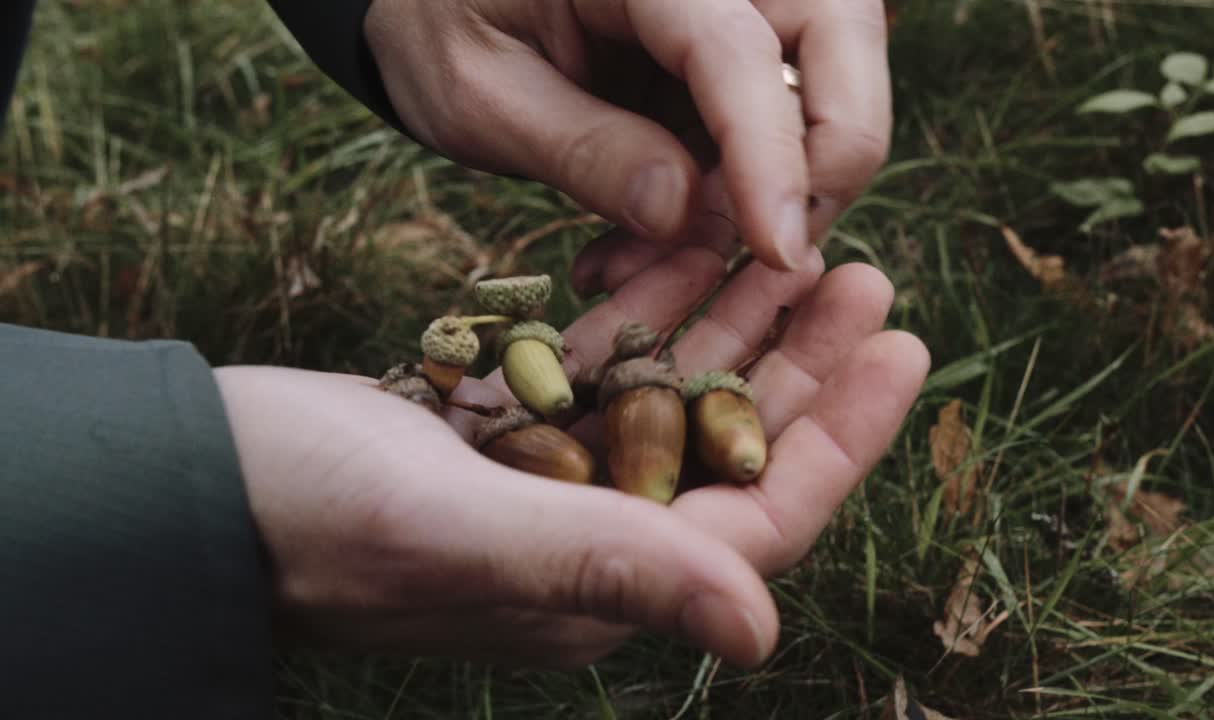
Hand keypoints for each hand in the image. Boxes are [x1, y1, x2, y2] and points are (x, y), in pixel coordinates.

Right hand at [215, 249, 926, 668]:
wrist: (197, 482)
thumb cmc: (315, 519)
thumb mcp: (465, 535)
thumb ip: (610, 568)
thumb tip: (760, 630)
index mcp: (600, 586)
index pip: (757, 519)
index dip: (840, 438)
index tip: (900, 348)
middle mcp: (590, 541)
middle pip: (730, 446)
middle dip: (803, 365)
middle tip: (868, 276)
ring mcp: (549, 479)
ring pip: (672, 393)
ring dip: (733, 323)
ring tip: (791, 247)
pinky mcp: (508, 429)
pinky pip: (603, 362)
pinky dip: (643, 306)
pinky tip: (678, 248)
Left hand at [363, 0, 890, 274]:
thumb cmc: (437, 26)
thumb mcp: (477, 94)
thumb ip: (581, 148)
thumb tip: (684, 213)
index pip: (741, 50)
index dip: (774, 158)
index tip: (780, 255)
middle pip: (842, 39)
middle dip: (826, 161)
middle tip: (760, 255)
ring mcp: (736, 0)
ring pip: (832, 85)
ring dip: (779, 189)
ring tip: (654, 258)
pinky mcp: (736, 47)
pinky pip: (781, 121)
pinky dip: (744, 191)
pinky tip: (659, 238)